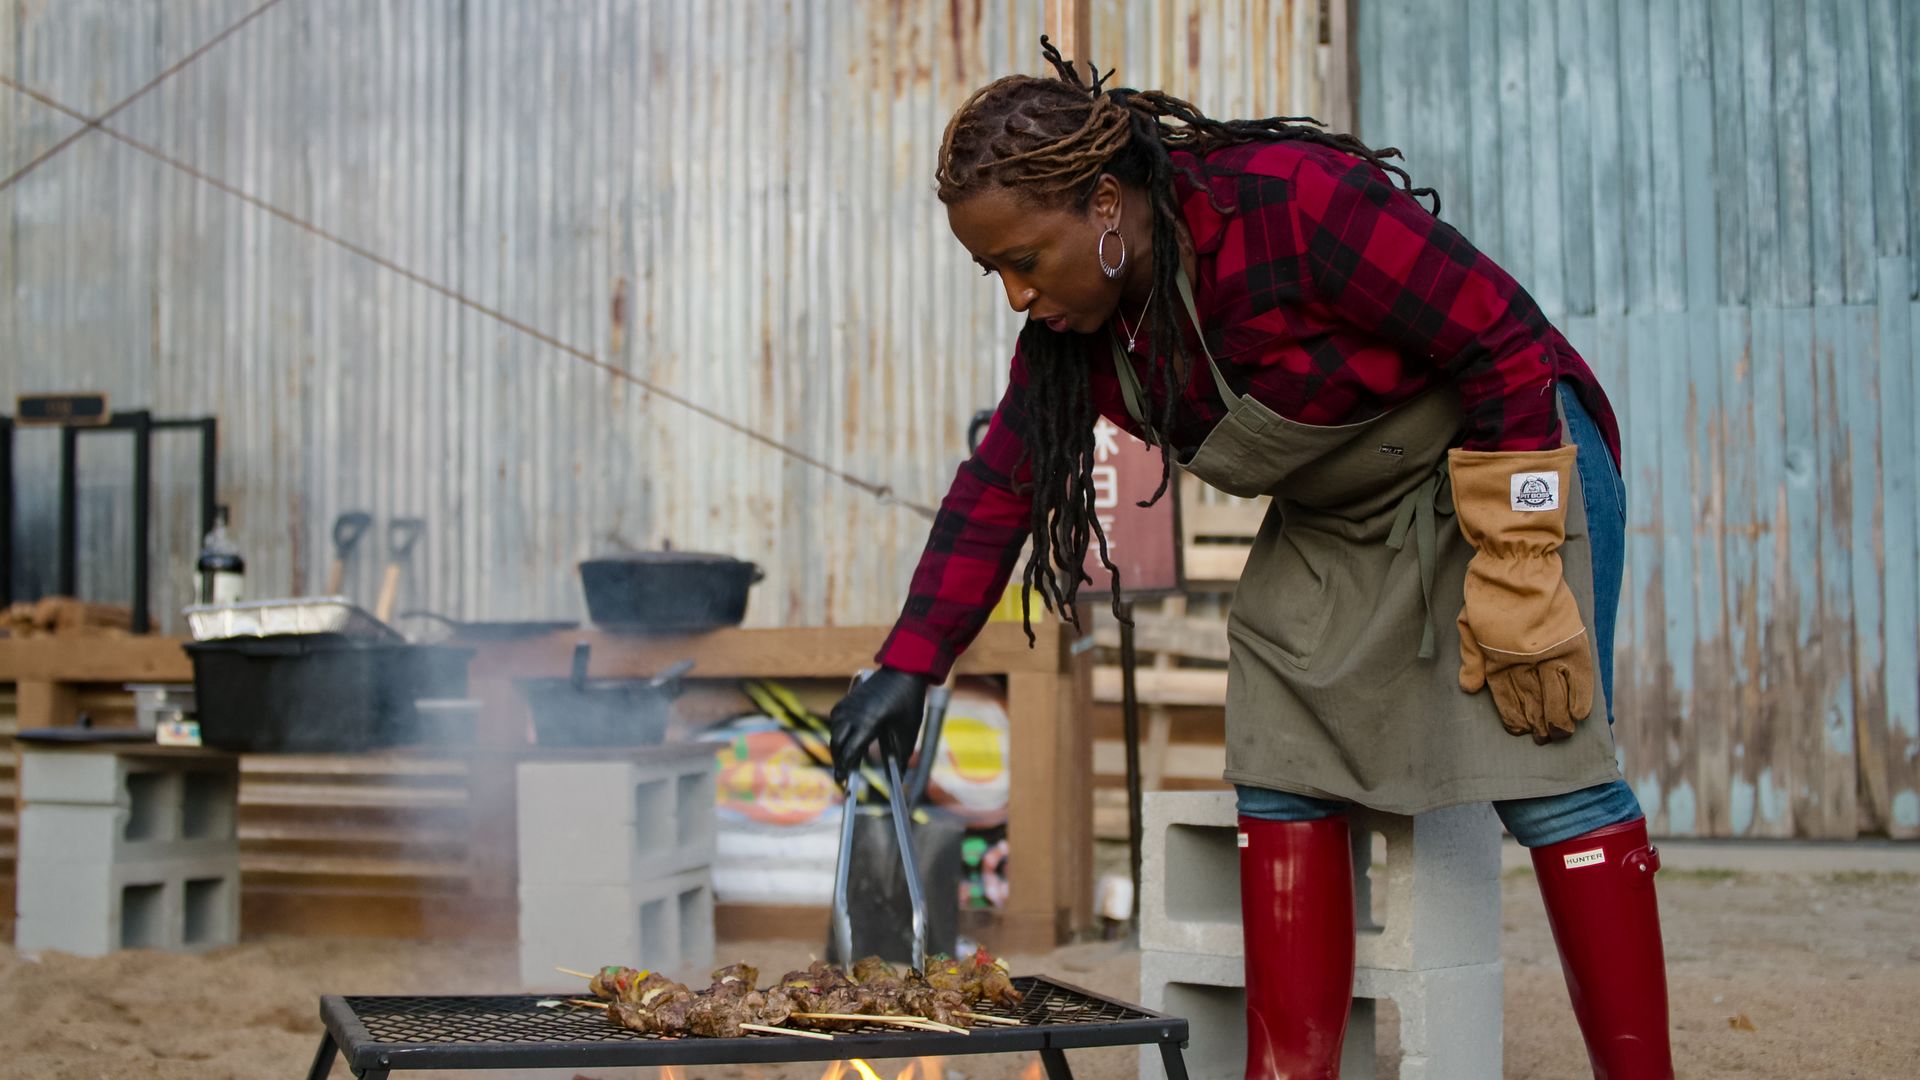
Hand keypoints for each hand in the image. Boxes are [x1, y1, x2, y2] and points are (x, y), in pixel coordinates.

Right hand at [828, 667, 929, 784]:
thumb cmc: (909, 701)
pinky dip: (837, 733)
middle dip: (838, 761)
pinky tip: (843, 740)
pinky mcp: (847, 700)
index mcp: (869, 723)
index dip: (845, 767)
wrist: (903, 670)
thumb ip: (902, 756)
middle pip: (837, 743)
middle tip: (842, 776)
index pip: (850, 750)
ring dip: (837, 747)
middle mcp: (854, 714)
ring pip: (834, 732)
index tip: (844, 782)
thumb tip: (900, 777)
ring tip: (843, 761)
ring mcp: (848, 705)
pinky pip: (836, 720)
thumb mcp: (908, 731)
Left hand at [1449, 445, 1595, 742]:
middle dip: (1538, 724)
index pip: (1506, 698)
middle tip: (1543, 738)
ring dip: (1558, 720)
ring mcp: (1548, 653)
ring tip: (1559, 733)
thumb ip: (1472, 657)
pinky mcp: (1571, 642)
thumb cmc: (1488, 589)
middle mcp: (1522, 661)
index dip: (1514, 717)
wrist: (1517, 561)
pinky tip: (1579, 716)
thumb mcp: (1469, 622)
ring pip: (1556, 698)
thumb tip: (1471, 689)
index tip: (1519, 730)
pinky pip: (1580, 679)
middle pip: (1533, 703)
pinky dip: (1580, 699)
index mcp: (1496, 657)